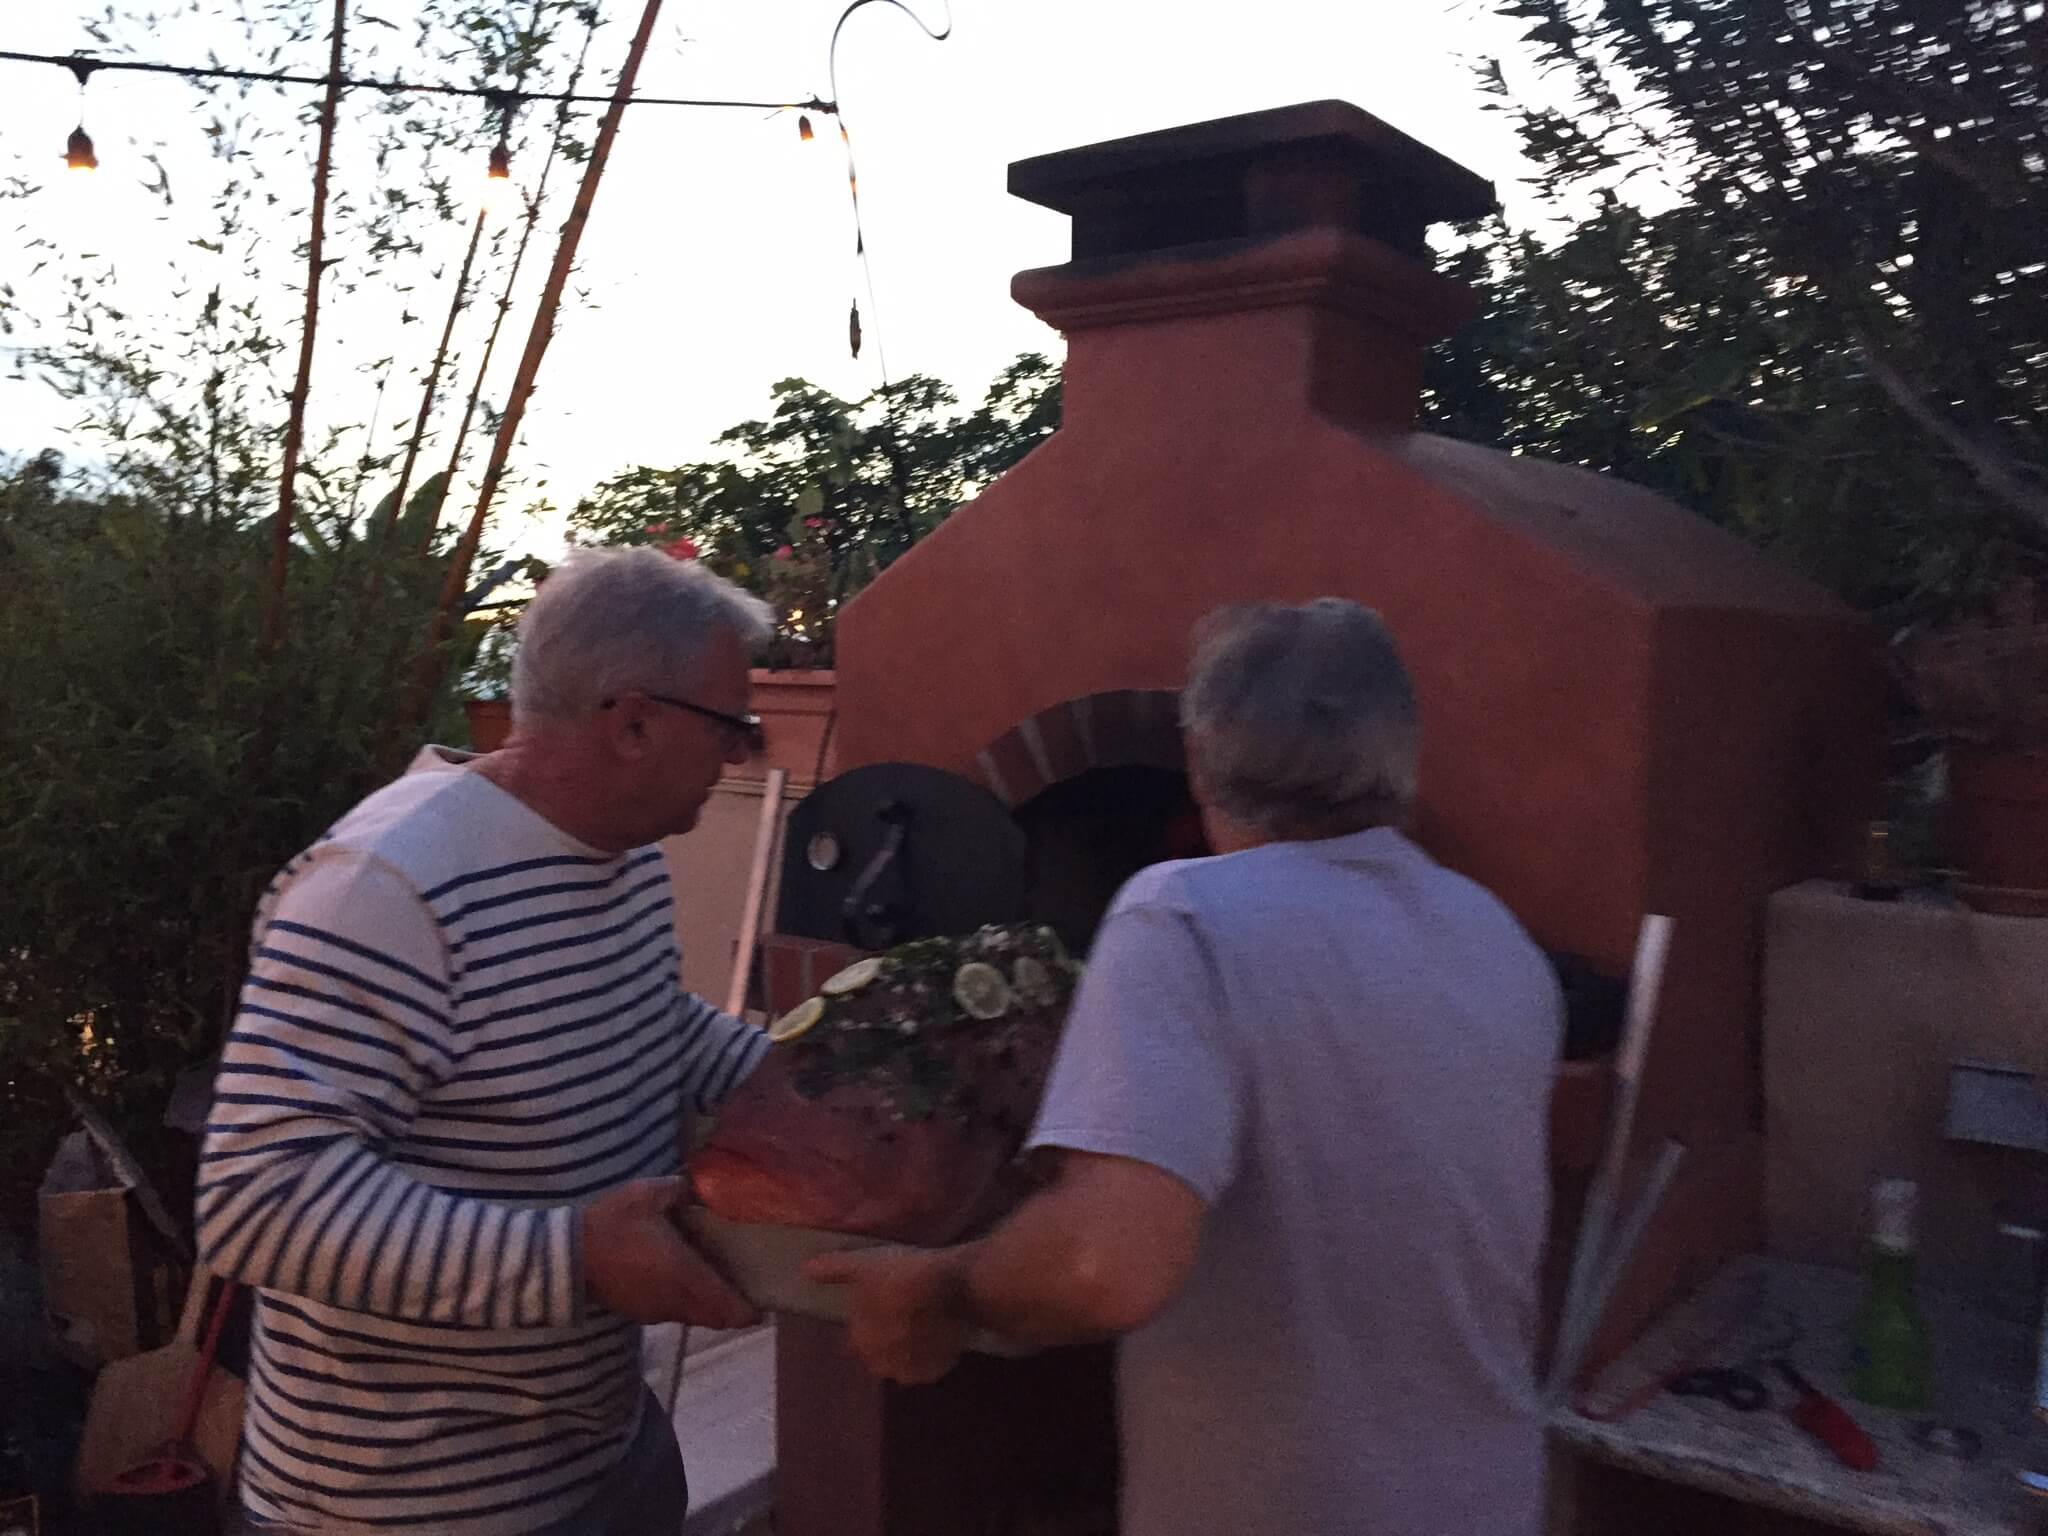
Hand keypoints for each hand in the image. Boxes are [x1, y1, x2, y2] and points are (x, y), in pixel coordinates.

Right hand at [581, 1178, 759, 1328]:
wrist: (566, 1257)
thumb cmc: (612, 1225)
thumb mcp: (648, 1195)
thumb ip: (679, 1189)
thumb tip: (697, 1184)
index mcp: (686, 1275)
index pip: (728, 1308)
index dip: (749, 1311)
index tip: (763, 1303)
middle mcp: (676, 1301)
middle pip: (715, 1319)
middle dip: (733, 1310)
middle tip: (744, 1288)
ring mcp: (656, 1311)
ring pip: (694, 1317)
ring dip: (708, 1307)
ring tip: (716, 1280)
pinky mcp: (638, 1313)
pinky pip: (673, 1313)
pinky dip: (686, 1304)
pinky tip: (682, 1279)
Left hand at [801, 1246, 971, 1384]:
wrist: (955, 1286)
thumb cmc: (902, 1275)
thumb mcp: (865, 1265)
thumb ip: (834, 1270)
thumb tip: (805, 1270)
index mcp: (861, 1343)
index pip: (855, 1338)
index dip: (867, 1320)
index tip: (880, 1304)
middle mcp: (883, 1365)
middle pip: (880, 1352)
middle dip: (886, 1337)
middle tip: (901, 1311)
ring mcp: (912, 1372)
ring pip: (904, 1360)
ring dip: (908, 1347)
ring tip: (922, 1320)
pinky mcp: (939, 1371)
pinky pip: (929, 1364)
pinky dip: (931, 1352)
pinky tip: (937, 1332)